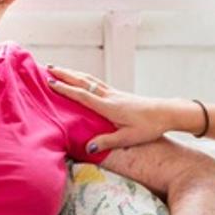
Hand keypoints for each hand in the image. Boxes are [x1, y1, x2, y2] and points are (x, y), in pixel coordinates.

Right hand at [45, 65, 176, 151]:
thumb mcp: (128, 138)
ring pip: (89, 79)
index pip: (82, 95)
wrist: (167, 112)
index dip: (65, 88)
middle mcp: (109, 96)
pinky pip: (96, 82)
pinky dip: (84, 78)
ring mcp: (114, 93)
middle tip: (48, 67)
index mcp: (108, 106)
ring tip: (59, 68)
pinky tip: (80, 78)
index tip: (50, 82)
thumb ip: (106, 142)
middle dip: (65, 74)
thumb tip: (87, 147)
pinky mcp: (118, 94)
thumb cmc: (149, 126)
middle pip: (83, 81)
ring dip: (73, 73)